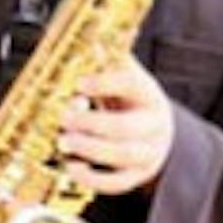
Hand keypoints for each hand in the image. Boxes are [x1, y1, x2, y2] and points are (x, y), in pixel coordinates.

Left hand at [58, 57, 174, 194]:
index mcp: (149, 95)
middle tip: (63, 117)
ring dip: (89, 149)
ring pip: (121, 156)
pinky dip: (92, 178)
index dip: (105, 83)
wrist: (158, 132)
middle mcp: (153, 126)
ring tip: (63, 141)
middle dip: (90, 124)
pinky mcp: (136, 176)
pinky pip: (116, 183)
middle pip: (124, 128)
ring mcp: (147, 154)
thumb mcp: (126, 77)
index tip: (79, 83)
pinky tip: (71, 166)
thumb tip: (88, 38)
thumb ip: (107, 61)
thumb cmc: (132, 101)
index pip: (131, 85)